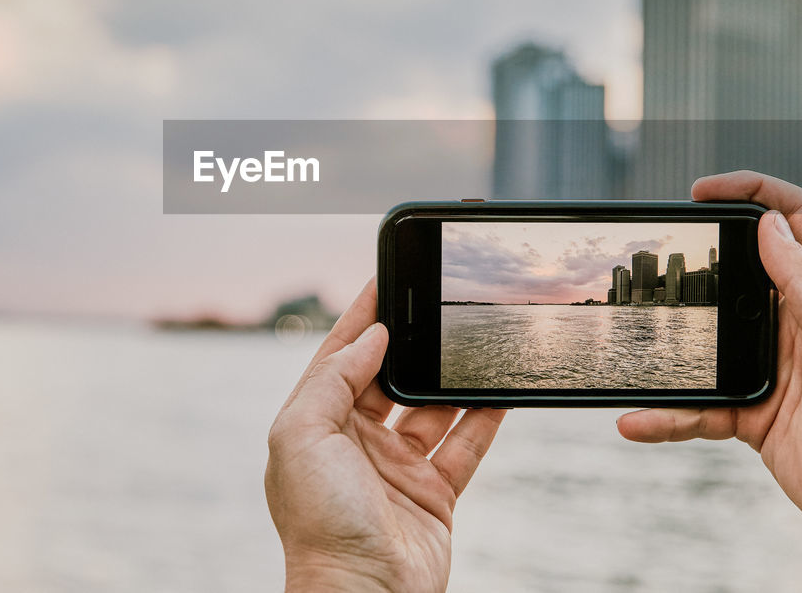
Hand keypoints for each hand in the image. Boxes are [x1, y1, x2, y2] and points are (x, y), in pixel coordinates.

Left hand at [265, 279, 504, 592]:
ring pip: (430, 409)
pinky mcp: (433, 495)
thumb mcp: (301, 436)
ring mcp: (395, 470)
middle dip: (409, 343)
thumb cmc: (320, 523)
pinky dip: (483, 419)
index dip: (360, 318)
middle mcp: (353, 444)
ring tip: (472, 340)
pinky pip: (463, 446)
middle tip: (435, 304)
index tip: (384, 278)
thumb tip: (370, 338)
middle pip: (386, 378)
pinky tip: (500, 391)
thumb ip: (332, 379)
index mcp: (314, 427)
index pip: (338, 358)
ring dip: (449, 379)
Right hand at [617, 171, 801, 588]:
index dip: (751, 191)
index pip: (791, 219)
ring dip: (667, 343)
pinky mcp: (748, 412)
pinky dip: (665, 415)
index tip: (701, 191)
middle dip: (694, 260)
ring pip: (703, 339)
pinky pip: (695, 406)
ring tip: (631, 339)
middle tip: (652, 256)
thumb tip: (767, 225)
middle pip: (735, 272)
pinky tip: (636, 419)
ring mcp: (767, 367)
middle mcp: (794, 323)